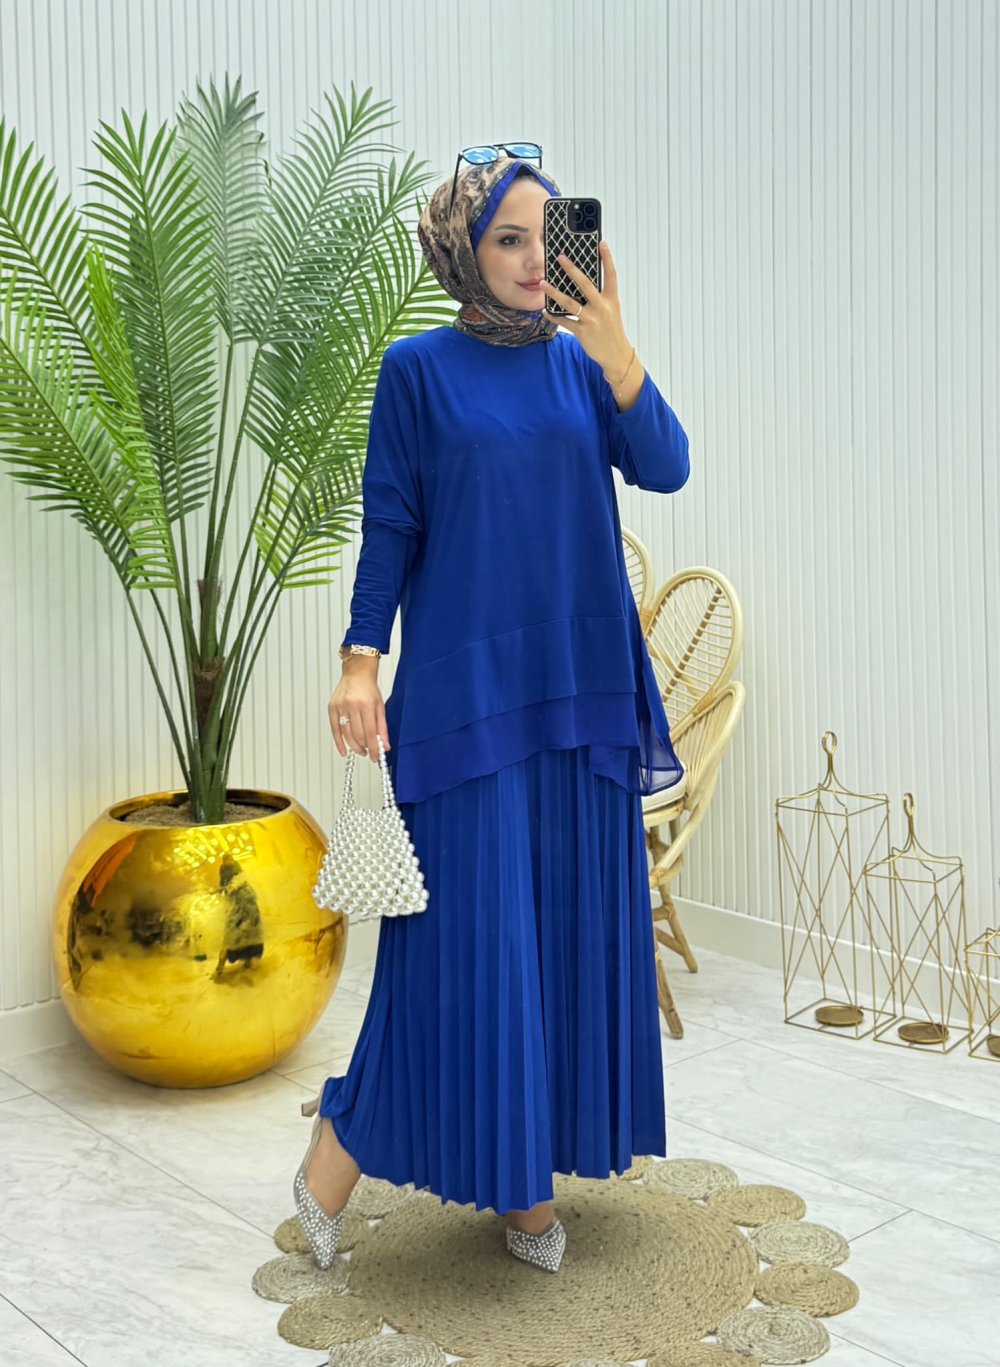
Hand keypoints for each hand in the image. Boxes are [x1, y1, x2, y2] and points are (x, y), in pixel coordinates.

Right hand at [328, 670, 389, 761]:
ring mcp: (340, 706)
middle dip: (364, 748)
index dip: (373, 747)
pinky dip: (338, 742)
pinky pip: (334, 729)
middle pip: (358, 735)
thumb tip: (385, 746)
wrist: (356, 673)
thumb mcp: (380, 707)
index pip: (370, 732)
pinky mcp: (332, 708)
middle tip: (369, 753)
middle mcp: (352, 705)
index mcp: (366, 704)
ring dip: (354, 746)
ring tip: (361, 751)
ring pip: (346, 734)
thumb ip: (382, 728)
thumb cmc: (369, 689)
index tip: (376, 756)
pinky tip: (344, 751)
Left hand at [540, 240, 632, 374]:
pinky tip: (545, 311)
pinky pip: (564, 321)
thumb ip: (600, 297)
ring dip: (554, 292)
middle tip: (560, 257)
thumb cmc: (612, 330)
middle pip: (585, 284)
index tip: (601, 243)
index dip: (607, 258)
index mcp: (611, 299)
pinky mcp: (583, 332)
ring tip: (542, 283)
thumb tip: (582, 283)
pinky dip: (553, 316)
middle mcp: (602, 307)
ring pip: (570, 303)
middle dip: (571, 270)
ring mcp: (592, 320)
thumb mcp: (611, 310)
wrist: (616, 355)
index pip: (611, 275)